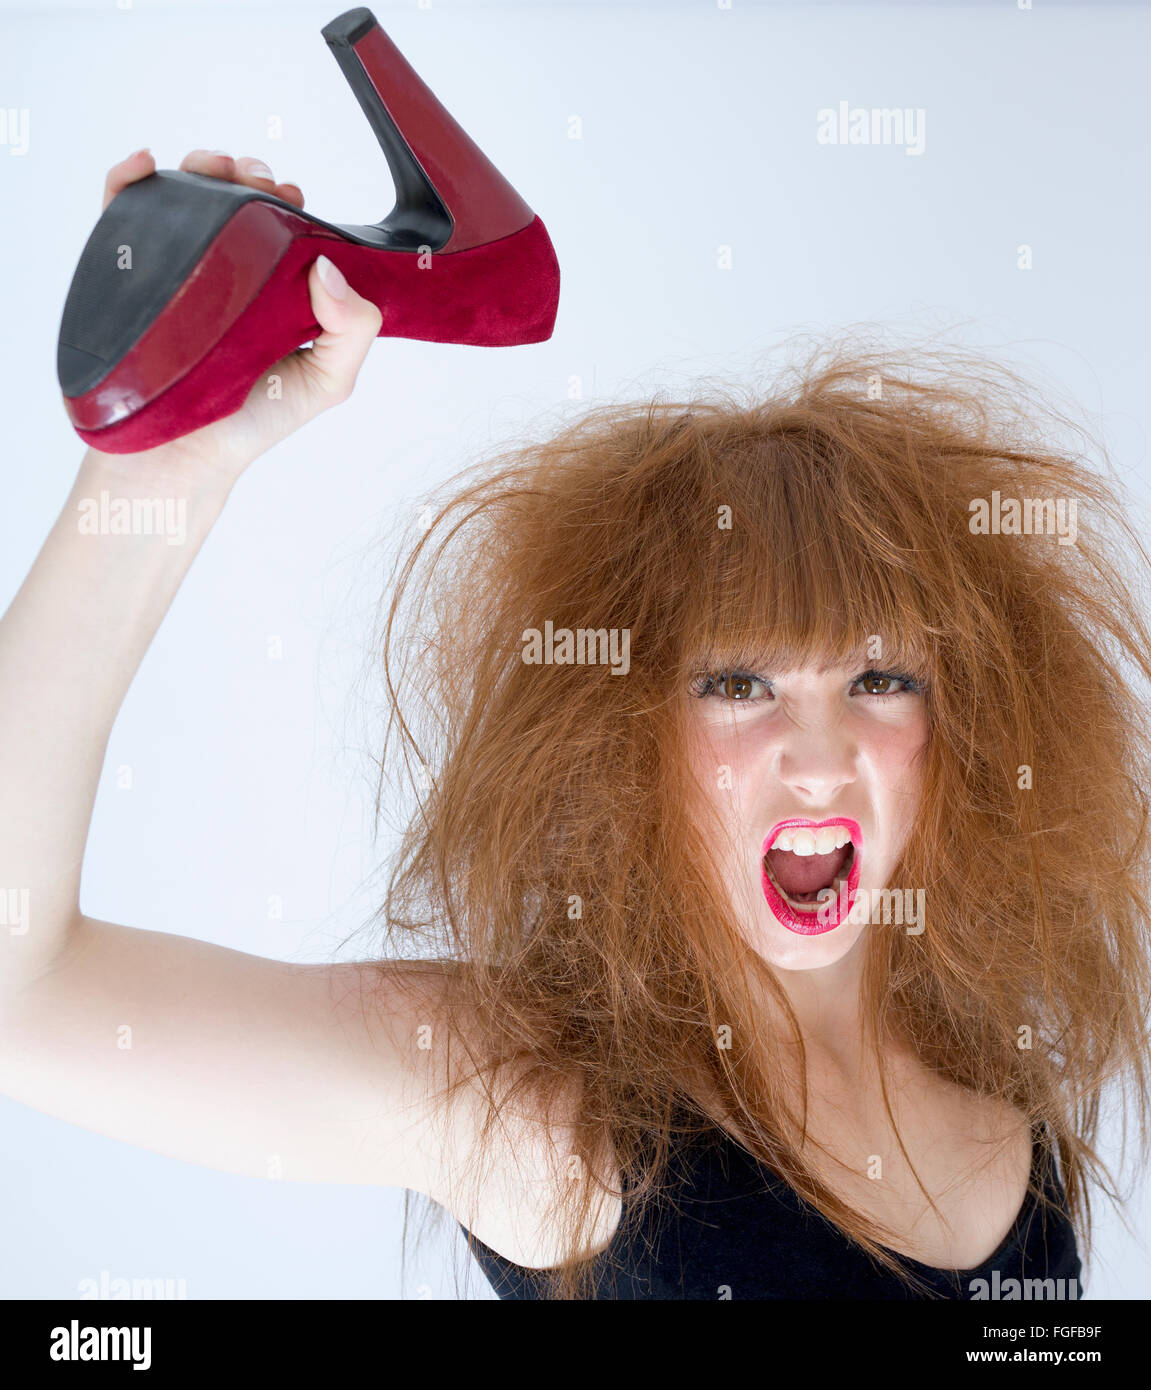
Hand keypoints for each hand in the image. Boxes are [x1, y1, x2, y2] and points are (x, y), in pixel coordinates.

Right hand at [85, 149, 383, 492]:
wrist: (185, 458)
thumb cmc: (256, 421)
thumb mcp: (327, 381)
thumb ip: (352, 330)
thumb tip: (329, 267)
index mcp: (275, 291)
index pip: (283, 227)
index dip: (287, 201)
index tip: (291, 194)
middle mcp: (228, 277)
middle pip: (235, 203)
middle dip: (245, 174)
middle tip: (252, 177)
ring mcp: (179, 275)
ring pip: (186, 201)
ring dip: (200, 169)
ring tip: (211, 167)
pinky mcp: (130, 280)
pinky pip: (123, 217)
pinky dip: (129, 181)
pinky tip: (146, 166)